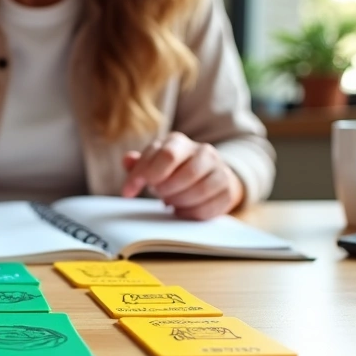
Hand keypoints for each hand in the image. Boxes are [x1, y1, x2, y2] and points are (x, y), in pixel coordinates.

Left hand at [121, 133, 244, 219]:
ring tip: (170, 201)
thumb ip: (139, 164)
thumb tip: (128, 160)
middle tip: (159, 194)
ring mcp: (219, 170)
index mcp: (179, 142)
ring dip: (179, 201)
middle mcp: (203, 152)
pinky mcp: (227, 190)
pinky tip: (181, 210)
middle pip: (184, 175)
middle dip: (166, 190)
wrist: (207, 176)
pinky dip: (190, 213)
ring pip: (199, 191)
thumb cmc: (171, 171)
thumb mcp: (152, 164)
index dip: (144, 175)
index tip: (128, 192)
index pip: (165, 156)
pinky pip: (208, 207)